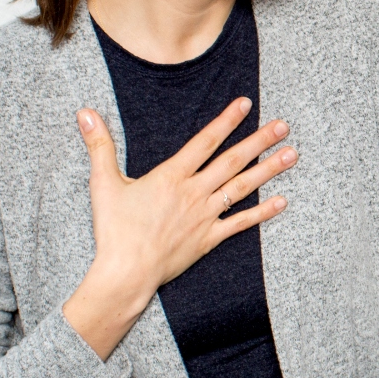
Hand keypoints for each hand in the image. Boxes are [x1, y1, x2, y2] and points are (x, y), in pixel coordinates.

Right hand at [62, 98, 295, 357]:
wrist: (126, 273)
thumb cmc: (114, 230)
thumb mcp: (103, 183)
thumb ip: (99, 145)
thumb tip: (85, 112)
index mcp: (171, 177)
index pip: (205, 141)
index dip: (226, 121)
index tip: (245, 104)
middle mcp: (194, 193)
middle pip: (233, 161)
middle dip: (260, 141)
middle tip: (284, 125)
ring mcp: (205, 216)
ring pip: (243, 188)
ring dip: (269, 171)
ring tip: (292, 155)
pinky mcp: (209, 239)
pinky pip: (240, 223)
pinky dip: (262, 213)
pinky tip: (282, 202)